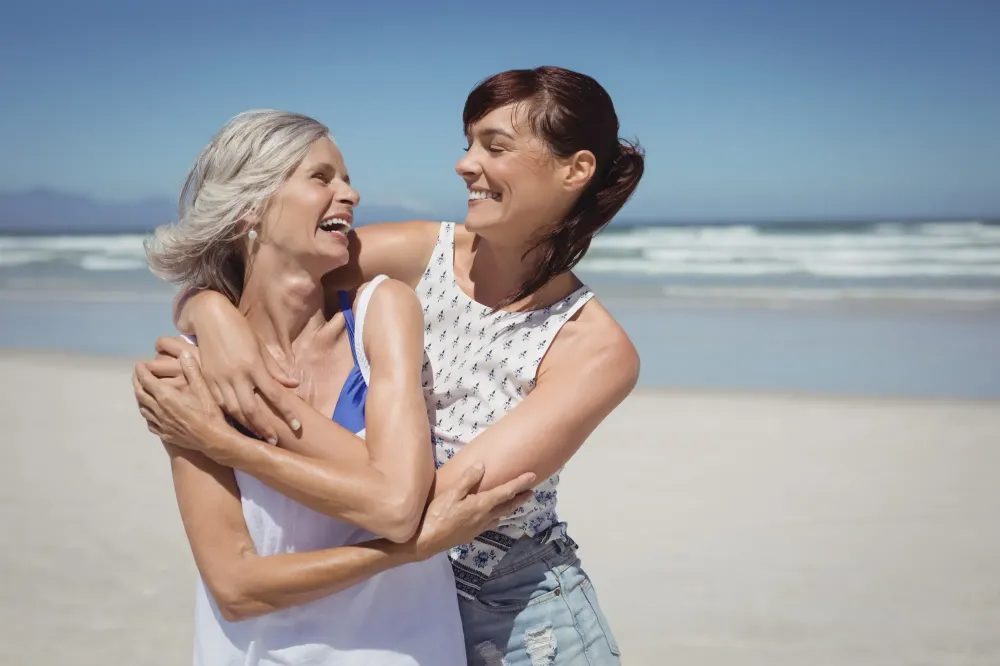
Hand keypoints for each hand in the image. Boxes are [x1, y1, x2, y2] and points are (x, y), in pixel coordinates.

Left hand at [133, 352, 229, 452]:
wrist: (212, 438)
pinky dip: (147, 414)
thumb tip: (184, 353)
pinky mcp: (164, 433)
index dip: (141, 371)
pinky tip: (151, 412)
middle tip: (137, 375)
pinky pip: (149, 422)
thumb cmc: (209, 412)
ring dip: (140, 397)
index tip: (139, 365)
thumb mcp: (203, 388)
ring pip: (142, 408)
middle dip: (136, 382)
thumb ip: (192, 369)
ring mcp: (160, 423)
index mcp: (166, 396)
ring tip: (142, 391)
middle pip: (140, 393)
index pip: (146, 380)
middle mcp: (159, 409)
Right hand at [154, 328, 299, 443]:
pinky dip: (229, 416)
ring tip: (258, 436)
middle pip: (252, 409)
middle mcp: (236, 375)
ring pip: (234, 410)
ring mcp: (219, 379)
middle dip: (264, 428)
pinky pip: (218, 404)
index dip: (287, 412)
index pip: (275, 394)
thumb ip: (275, 369)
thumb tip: (293, 385)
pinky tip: (238, 424)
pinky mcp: (206, 380)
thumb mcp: (260, 347)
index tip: (298, 426)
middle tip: (274, 441)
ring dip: (247, 426)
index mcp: (254, 365)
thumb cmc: (240, 330)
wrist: (210, 317)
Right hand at [413, 464, 535, 559]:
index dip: (520, 483)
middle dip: (520, 498)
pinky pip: (489, 524)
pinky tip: (492, 516)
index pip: (506, 492)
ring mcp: (478, 528)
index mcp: (481, 505)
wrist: (427, 541)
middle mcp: (485, 517)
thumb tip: (482, 465)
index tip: (533, 476)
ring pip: (499, 516)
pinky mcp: (471, 535)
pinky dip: (496, 517)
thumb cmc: (437, 515)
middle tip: (532, 492)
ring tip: (514, 503)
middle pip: (507, 507)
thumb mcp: (451, 493)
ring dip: (509, 509)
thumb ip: (467, 479)